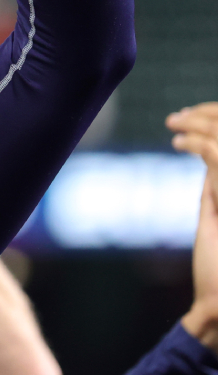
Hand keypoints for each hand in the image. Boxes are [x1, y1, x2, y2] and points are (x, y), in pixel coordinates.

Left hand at [169, 104, 217, 350]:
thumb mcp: (215, 221)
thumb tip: (207, 164)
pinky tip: (176, 145)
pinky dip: (197, 145)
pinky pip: (217, 158)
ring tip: (174, 123)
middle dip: (208, 116)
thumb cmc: (215, 269)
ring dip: (199, 125)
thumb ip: (216, 193)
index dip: (215, 121)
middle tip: (178, 116)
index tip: (189, 116)